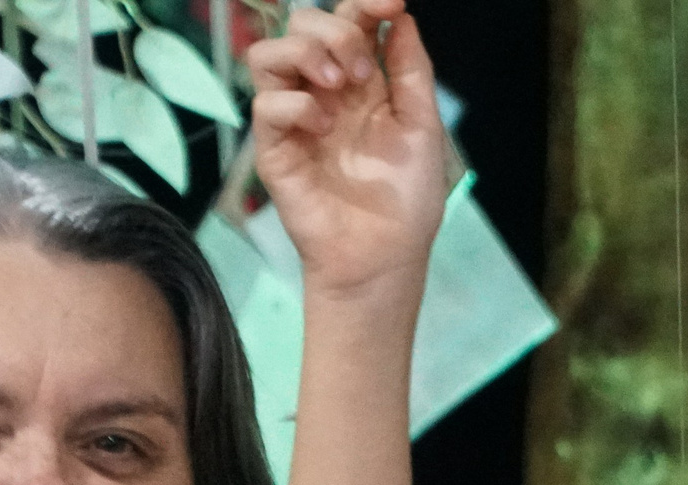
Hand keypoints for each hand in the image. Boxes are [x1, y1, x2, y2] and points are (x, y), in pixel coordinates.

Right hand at [248, 0, 448, 299]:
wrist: (387, 255)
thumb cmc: (407, 198)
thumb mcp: (422, 124)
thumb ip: (410, 68)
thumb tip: (402, 16)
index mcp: (360, 81)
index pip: (348, 19)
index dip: (365, 3)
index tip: (390, 4)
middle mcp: (323, 92)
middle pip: (302, 24)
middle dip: (336, 32)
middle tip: (361, 73)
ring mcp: (295, 120)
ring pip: (267, 53)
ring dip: (306, 55)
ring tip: (338, 88)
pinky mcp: (275, 151)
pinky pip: (265, 105)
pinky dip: (295, 104)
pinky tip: (324, 128)